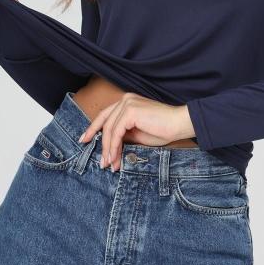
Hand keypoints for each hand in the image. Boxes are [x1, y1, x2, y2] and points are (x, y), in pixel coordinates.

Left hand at [78, 92, 195, 171]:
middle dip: (100, 144)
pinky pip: (116, 132)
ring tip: (109, 165)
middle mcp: (125, 99)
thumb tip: (109, 148)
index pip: (105, 115)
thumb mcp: (138, 134)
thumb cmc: (164, 129)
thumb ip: (123, 135)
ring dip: (108, 149)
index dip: (93, 128)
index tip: (84, 140)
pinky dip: (113, 147)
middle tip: (101, 161)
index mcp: (127, 102)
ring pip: (109, 129)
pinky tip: (115, 158)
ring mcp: (127, 103)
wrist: (179, 124)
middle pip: (104, 122)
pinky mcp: (130, 110)